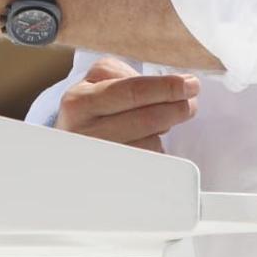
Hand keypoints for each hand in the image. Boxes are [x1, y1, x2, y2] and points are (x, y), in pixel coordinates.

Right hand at [55, 57, 199, 152]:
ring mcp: (100, 160)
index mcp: (80, 102)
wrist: (66, 144)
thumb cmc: (88, 109)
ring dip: (165, 129)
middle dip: (176, 108)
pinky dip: (157, 148)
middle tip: (190, 101)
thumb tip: (168, 87)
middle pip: (146, 119)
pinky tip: (149, 138)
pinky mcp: (114, 180)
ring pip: (151, 143)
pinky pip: (149, 162)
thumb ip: (127, 76)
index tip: (189, 84)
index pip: (132, 91)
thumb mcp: (95, 81)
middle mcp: (86, 133)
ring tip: (165, 118)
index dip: (165, 87)